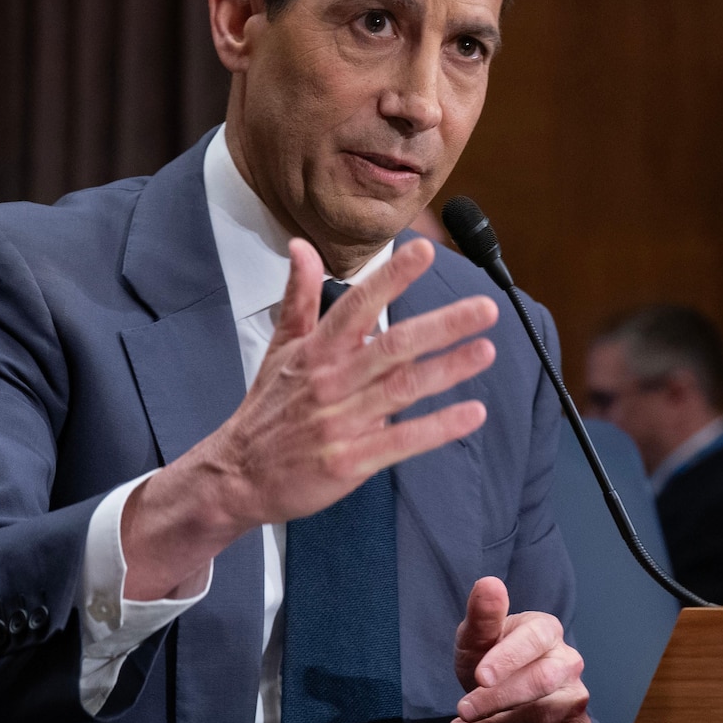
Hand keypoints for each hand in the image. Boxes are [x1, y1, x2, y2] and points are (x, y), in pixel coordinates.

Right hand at [123, 237, 498, 599]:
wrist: (236, 477)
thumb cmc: (267, 410)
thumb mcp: (279, 347)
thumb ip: (298, 295)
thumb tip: (302, 246)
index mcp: (315, 352)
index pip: (356, 305)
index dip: (391, 278)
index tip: (423, 250)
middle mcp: (330, 383)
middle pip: (393, 346)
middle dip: (442, 325)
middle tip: (485, 308)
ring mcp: (339, 424)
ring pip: (402, 390)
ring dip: (448, 370)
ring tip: (486, 351)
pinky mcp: (348, 462)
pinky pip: (400, 443)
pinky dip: (438, 428)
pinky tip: (472, 414)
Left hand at [451, 577, 590, 722]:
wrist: (499, 689)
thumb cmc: (490, 657)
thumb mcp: (476, 636)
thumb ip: (482, 613)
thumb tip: (488, 584)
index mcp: (547, 630)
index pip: (533, 640)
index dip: (507, 659)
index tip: (480, 677)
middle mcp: (568, 661)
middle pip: (541, 682)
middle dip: (498, 700)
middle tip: (464, 711)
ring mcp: (576, 696)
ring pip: (544, 716)